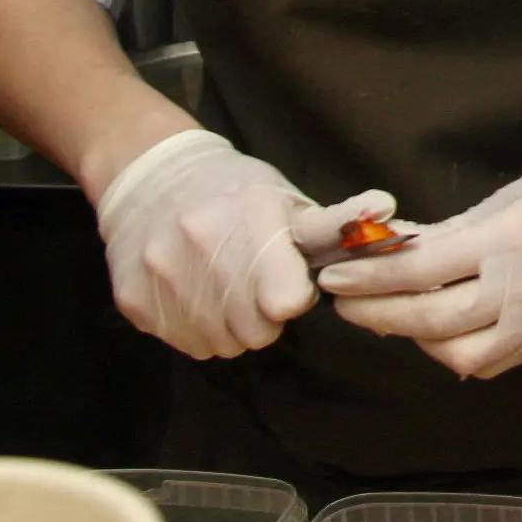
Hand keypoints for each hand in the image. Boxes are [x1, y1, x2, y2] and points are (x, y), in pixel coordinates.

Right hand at [94, 129, 391, 358]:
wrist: (150, 176)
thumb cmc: (234, 191)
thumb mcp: (286, 200)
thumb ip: (335, 223)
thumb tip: (386, 209)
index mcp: (251, 217)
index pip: (286, 302)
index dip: (294, 299)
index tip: (290, 282)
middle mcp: (202, 245)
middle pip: (256, 333)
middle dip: (265, 317)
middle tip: (257, 286)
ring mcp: (163, 275)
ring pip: (222, 345)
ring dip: (233, 326)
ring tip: (226, 287)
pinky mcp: (135, 300)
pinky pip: (187, 344)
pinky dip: (199, 328)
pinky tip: (196, 294)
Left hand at [319, 140, 521, 381]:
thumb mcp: (518, 193)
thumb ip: (459, 228)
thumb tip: (399, 249)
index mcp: (515, 234)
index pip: (423, 267)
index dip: (371, 276)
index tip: (336, 275)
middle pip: (433, 319)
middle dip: (378, 313)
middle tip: (343, 303)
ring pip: (460, 353)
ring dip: (416, 339)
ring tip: (390, 316)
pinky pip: (492, 359)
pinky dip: (456, 350)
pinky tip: (438, 331)